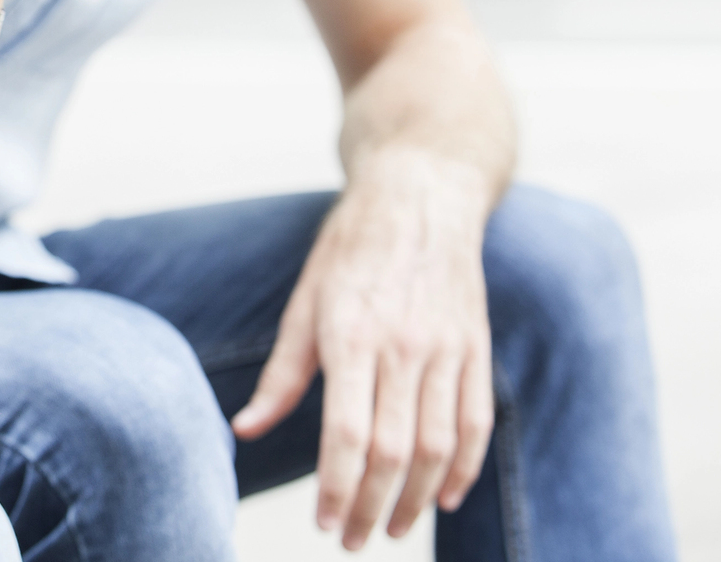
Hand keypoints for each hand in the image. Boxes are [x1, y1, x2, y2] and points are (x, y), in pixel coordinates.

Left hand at [232, 151, 494, 549]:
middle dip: (372, 508)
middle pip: (392, 452)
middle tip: (354, 541)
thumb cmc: (350, 249)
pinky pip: (475, 423)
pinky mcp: (476, 348)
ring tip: (393, 528)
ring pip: (437, 447)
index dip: (338, 490)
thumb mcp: (304, 302)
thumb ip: (281, 374)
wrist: (421, 194)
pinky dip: (462, 468)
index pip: (346, 434)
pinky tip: (441, 496)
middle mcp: (403, 347)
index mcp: (351, 334)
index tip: (326, 526)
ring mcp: (447, 349)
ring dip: (415, 499)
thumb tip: (244, 430)